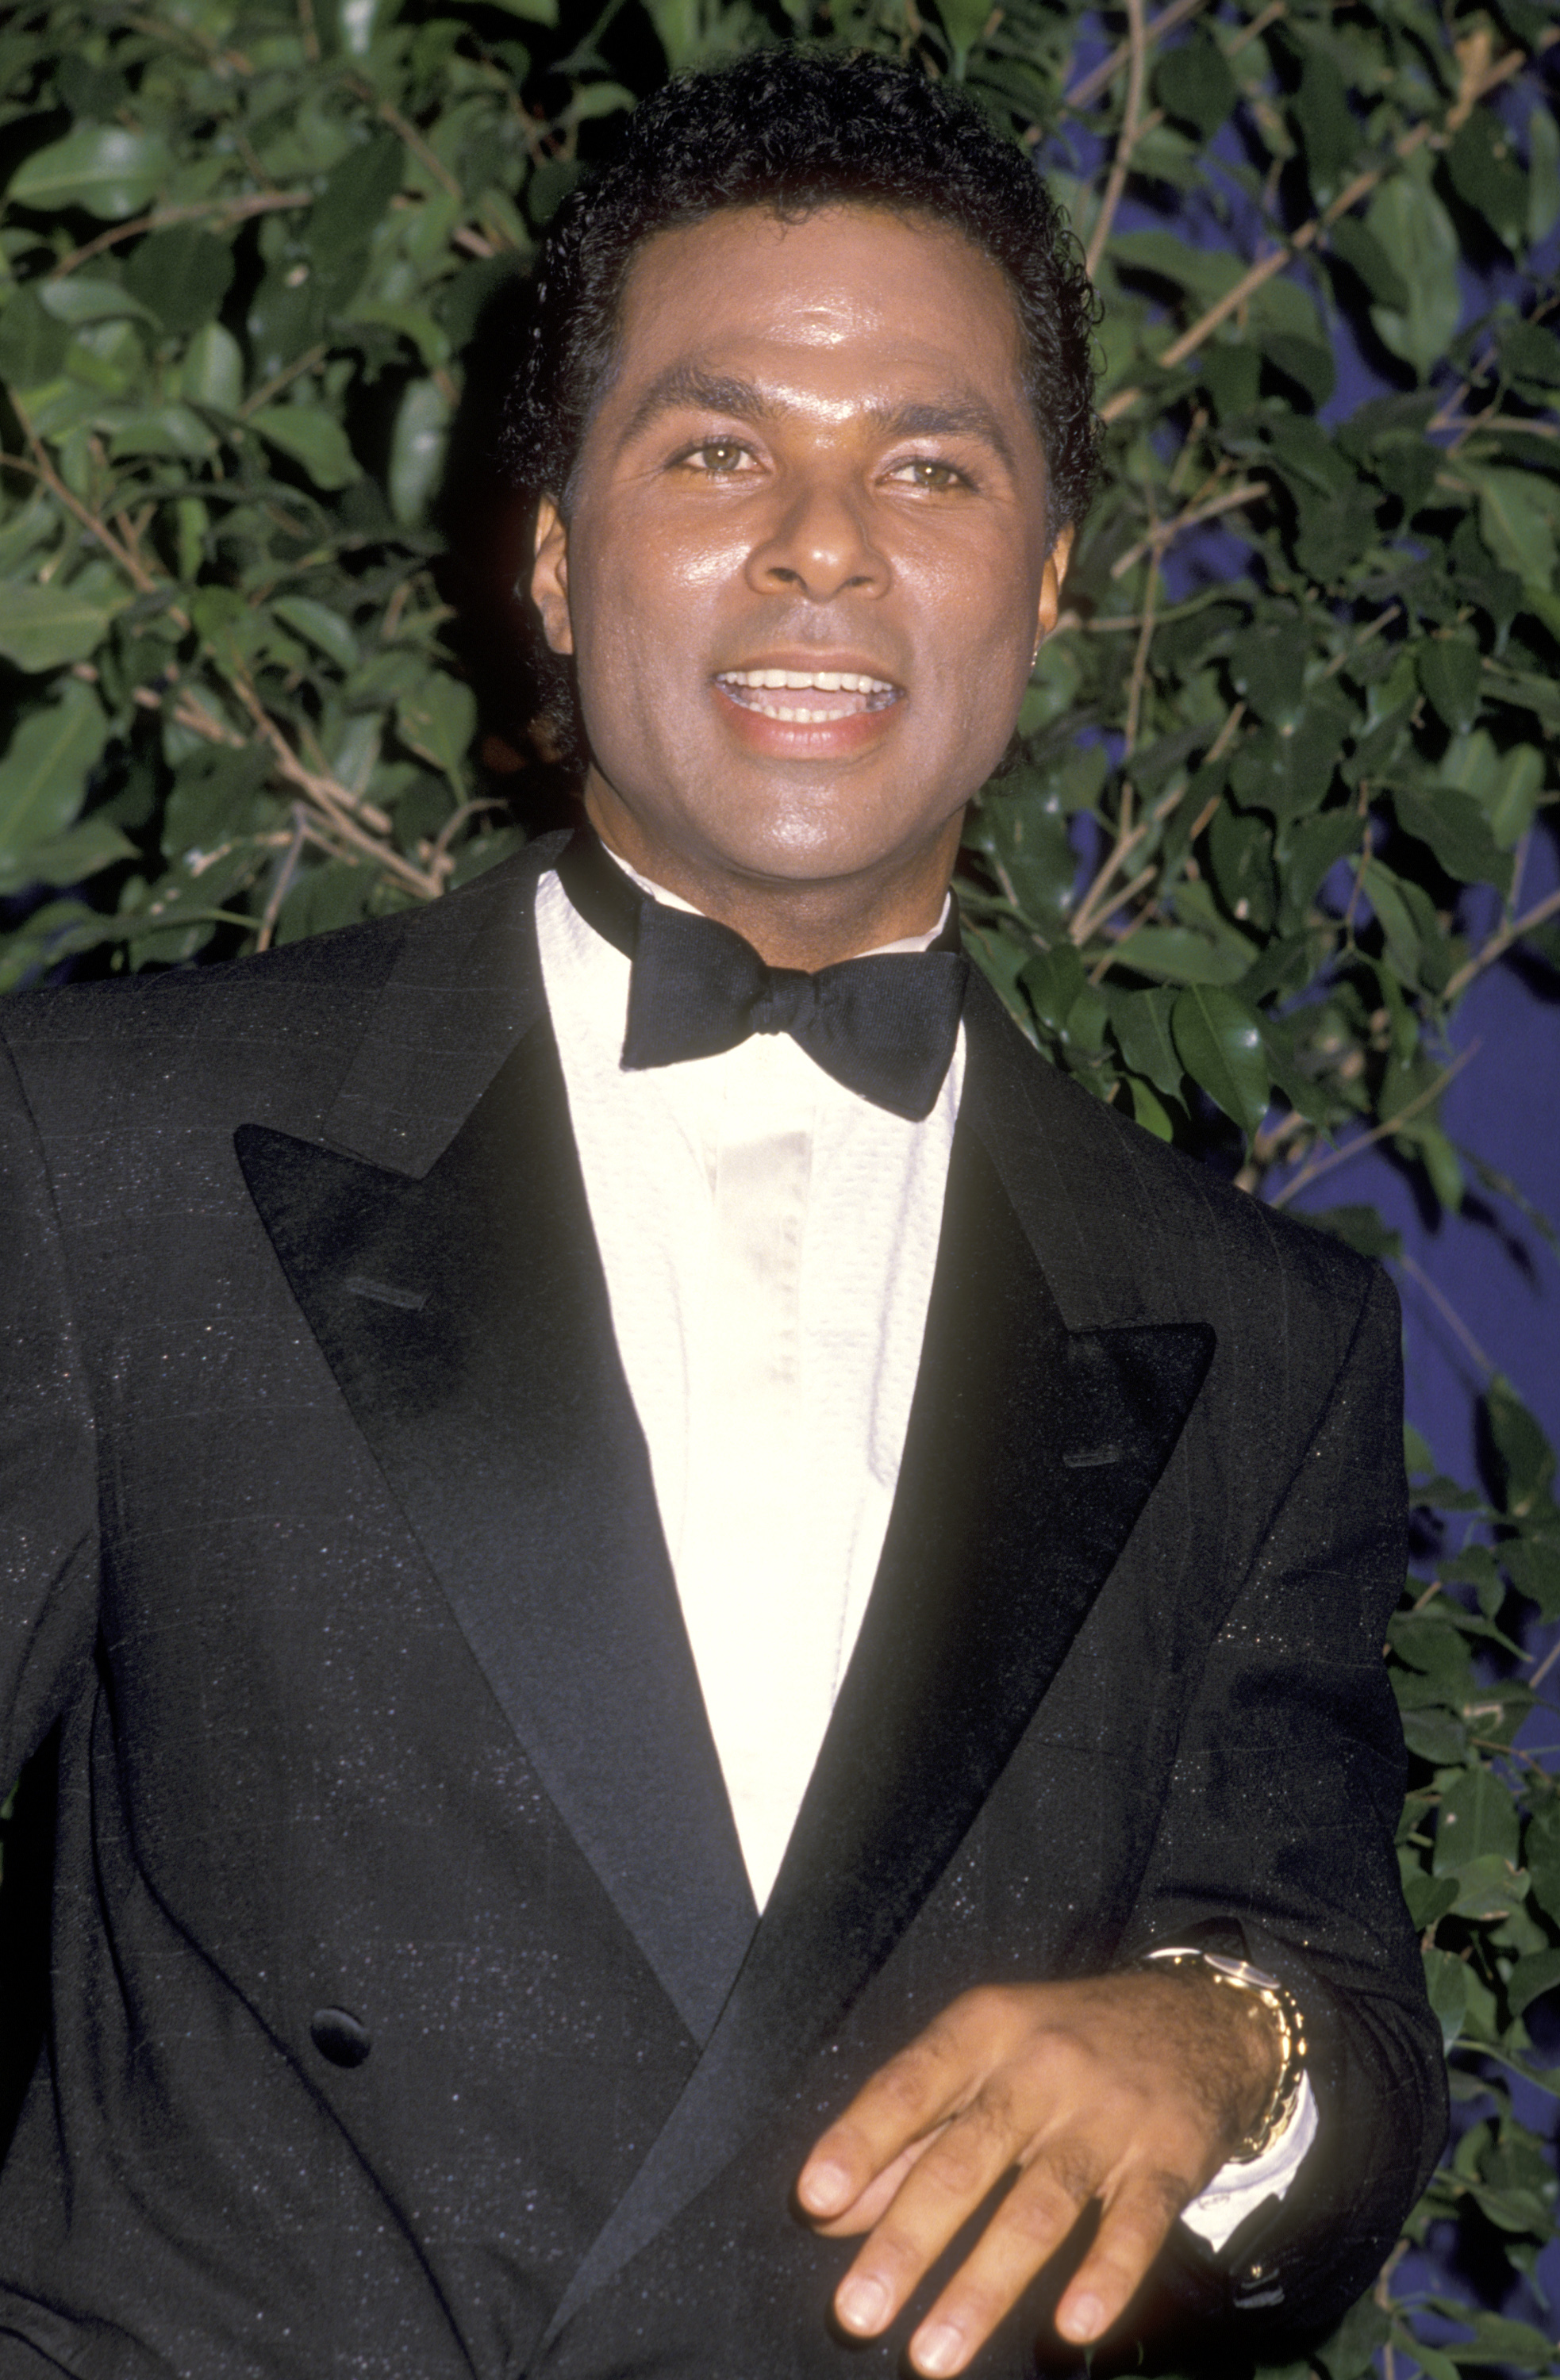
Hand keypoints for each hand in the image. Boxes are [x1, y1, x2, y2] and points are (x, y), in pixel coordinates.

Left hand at [795, 1968, 1279, 2375]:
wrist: (1201, 2016)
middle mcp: (1042, 2066)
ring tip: (931, 2355)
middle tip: (855, 2314)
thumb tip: (830, 2211)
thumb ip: (909, 2130)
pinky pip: (1136, 2224)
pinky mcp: (1169, 2159)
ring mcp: (1109, 2114)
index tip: (814, 2200)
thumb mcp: (983, 2058)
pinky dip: (1106, 2276)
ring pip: (1039, 2205)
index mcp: (984, 2030)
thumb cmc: (1064, 2044)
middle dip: (907, 2241)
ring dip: (983, 2286)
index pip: (911, 2085)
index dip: (862, 2141)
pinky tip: (1071, 2325)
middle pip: (966, 2158)